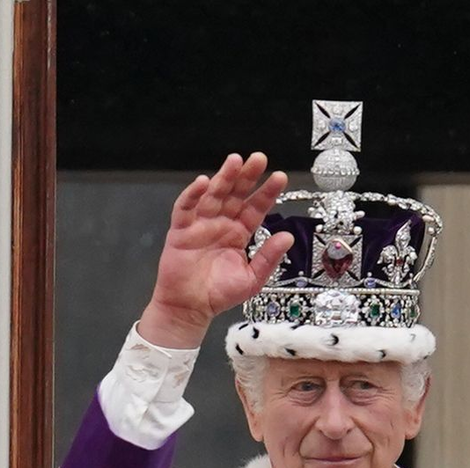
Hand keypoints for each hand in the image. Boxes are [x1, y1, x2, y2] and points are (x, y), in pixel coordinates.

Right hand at [138, 152, 293, 348]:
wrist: (192, 307)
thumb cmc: (220, 293)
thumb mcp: (253, 278)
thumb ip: (269, 257)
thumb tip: (287, 237)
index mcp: (239, 233)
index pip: (256, 208)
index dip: (267, 192)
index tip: (280, 177)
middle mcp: (221, 224)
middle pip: (235, 194)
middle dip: (247, 176)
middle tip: (259, 158)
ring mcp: (201, 224)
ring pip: (213, 195)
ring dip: (223, 177)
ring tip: (235, 161)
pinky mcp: (181, 230)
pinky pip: (185, 208)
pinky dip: (193, 195)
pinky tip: (202, 182)